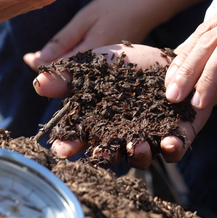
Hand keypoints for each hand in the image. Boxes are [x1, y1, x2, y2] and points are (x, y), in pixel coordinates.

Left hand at [23, 0, 171, 70]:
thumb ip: (64, 41)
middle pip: (68, 80)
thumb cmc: (118, 5)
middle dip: (49, 71)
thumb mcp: (87, 18)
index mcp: (93, 60)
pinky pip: (90, 72)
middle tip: (32, 58)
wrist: (151, 2)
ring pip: (79, 78)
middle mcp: (102, 72)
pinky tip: (68, 55)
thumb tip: (40, 60)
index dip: (41, 67)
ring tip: (46, 56)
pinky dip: (76, 65)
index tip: (28, 57)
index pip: (59, 72)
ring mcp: (111, 72)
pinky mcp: (115, 69)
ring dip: (61, 69)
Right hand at [33, 44, 213, 169]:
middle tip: (100, 153)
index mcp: (99, 124)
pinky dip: (172, 148)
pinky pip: (174, 149)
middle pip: (109, 153)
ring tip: (137, 145)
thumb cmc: (131, 65)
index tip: (61, 148)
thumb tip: (38, 81)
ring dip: (138, 154)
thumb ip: (70, 75)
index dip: (69, 144)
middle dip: (104, 155)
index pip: (79, 138)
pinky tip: (170, 141)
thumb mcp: (98, 64)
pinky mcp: (178, 137)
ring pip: (141, 157)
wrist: (173, 60)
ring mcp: (150, 139)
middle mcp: (122, 137)